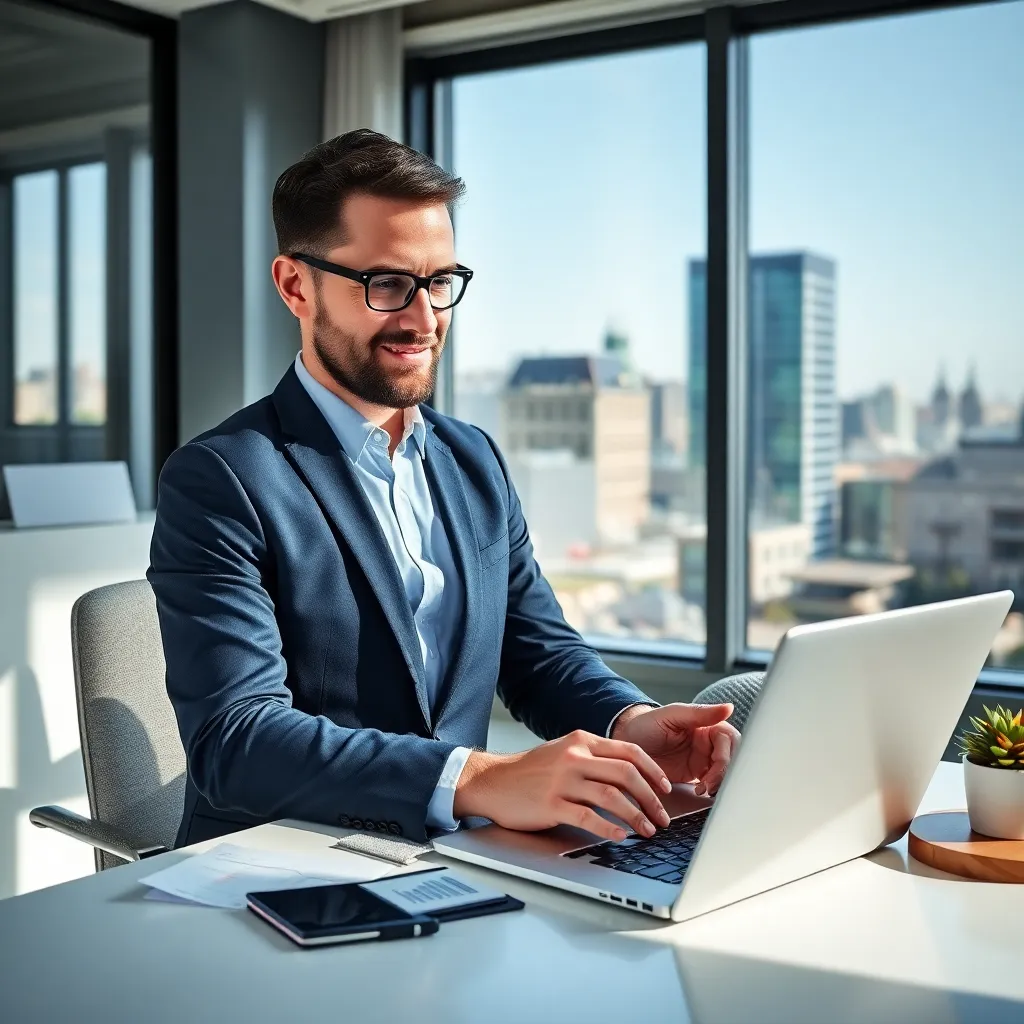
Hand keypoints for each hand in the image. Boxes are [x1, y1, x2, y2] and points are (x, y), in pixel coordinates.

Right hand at [453, 730, 674, 841]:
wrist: (492, 781)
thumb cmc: (530, 771)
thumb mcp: (563, 751)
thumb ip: (593, 757)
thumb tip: (631, 774)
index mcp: (581, 740)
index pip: (629, 751)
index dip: (653, 770)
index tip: (666, 788)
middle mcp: (574, 756)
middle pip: (626, 774)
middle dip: (651, 798)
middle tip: (662, 816)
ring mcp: (562, 780)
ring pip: (612, 796)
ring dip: (636, 816)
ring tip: (647, 830)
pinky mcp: (551, 804)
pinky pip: (588, 817)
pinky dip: (609, 828)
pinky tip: (620, 837)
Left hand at [611, 703, 739, 796]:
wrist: (625, 743)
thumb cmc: (646, 724)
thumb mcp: (671, 715)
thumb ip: (700, 713)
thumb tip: (729, 707)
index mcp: (706, 726)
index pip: (729, 740)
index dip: (726, 755)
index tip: (716, 765)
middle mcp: (708, 743)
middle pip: (731, 758)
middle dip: (724, 773)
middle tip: (709, 784)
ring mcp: (702, 760)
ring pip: (724, 773)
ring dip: (719, 783)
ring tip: (704, 790)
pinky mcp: (694, 776)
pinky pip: (711, 784)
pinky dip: (710, 790)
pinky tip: (700, 793)